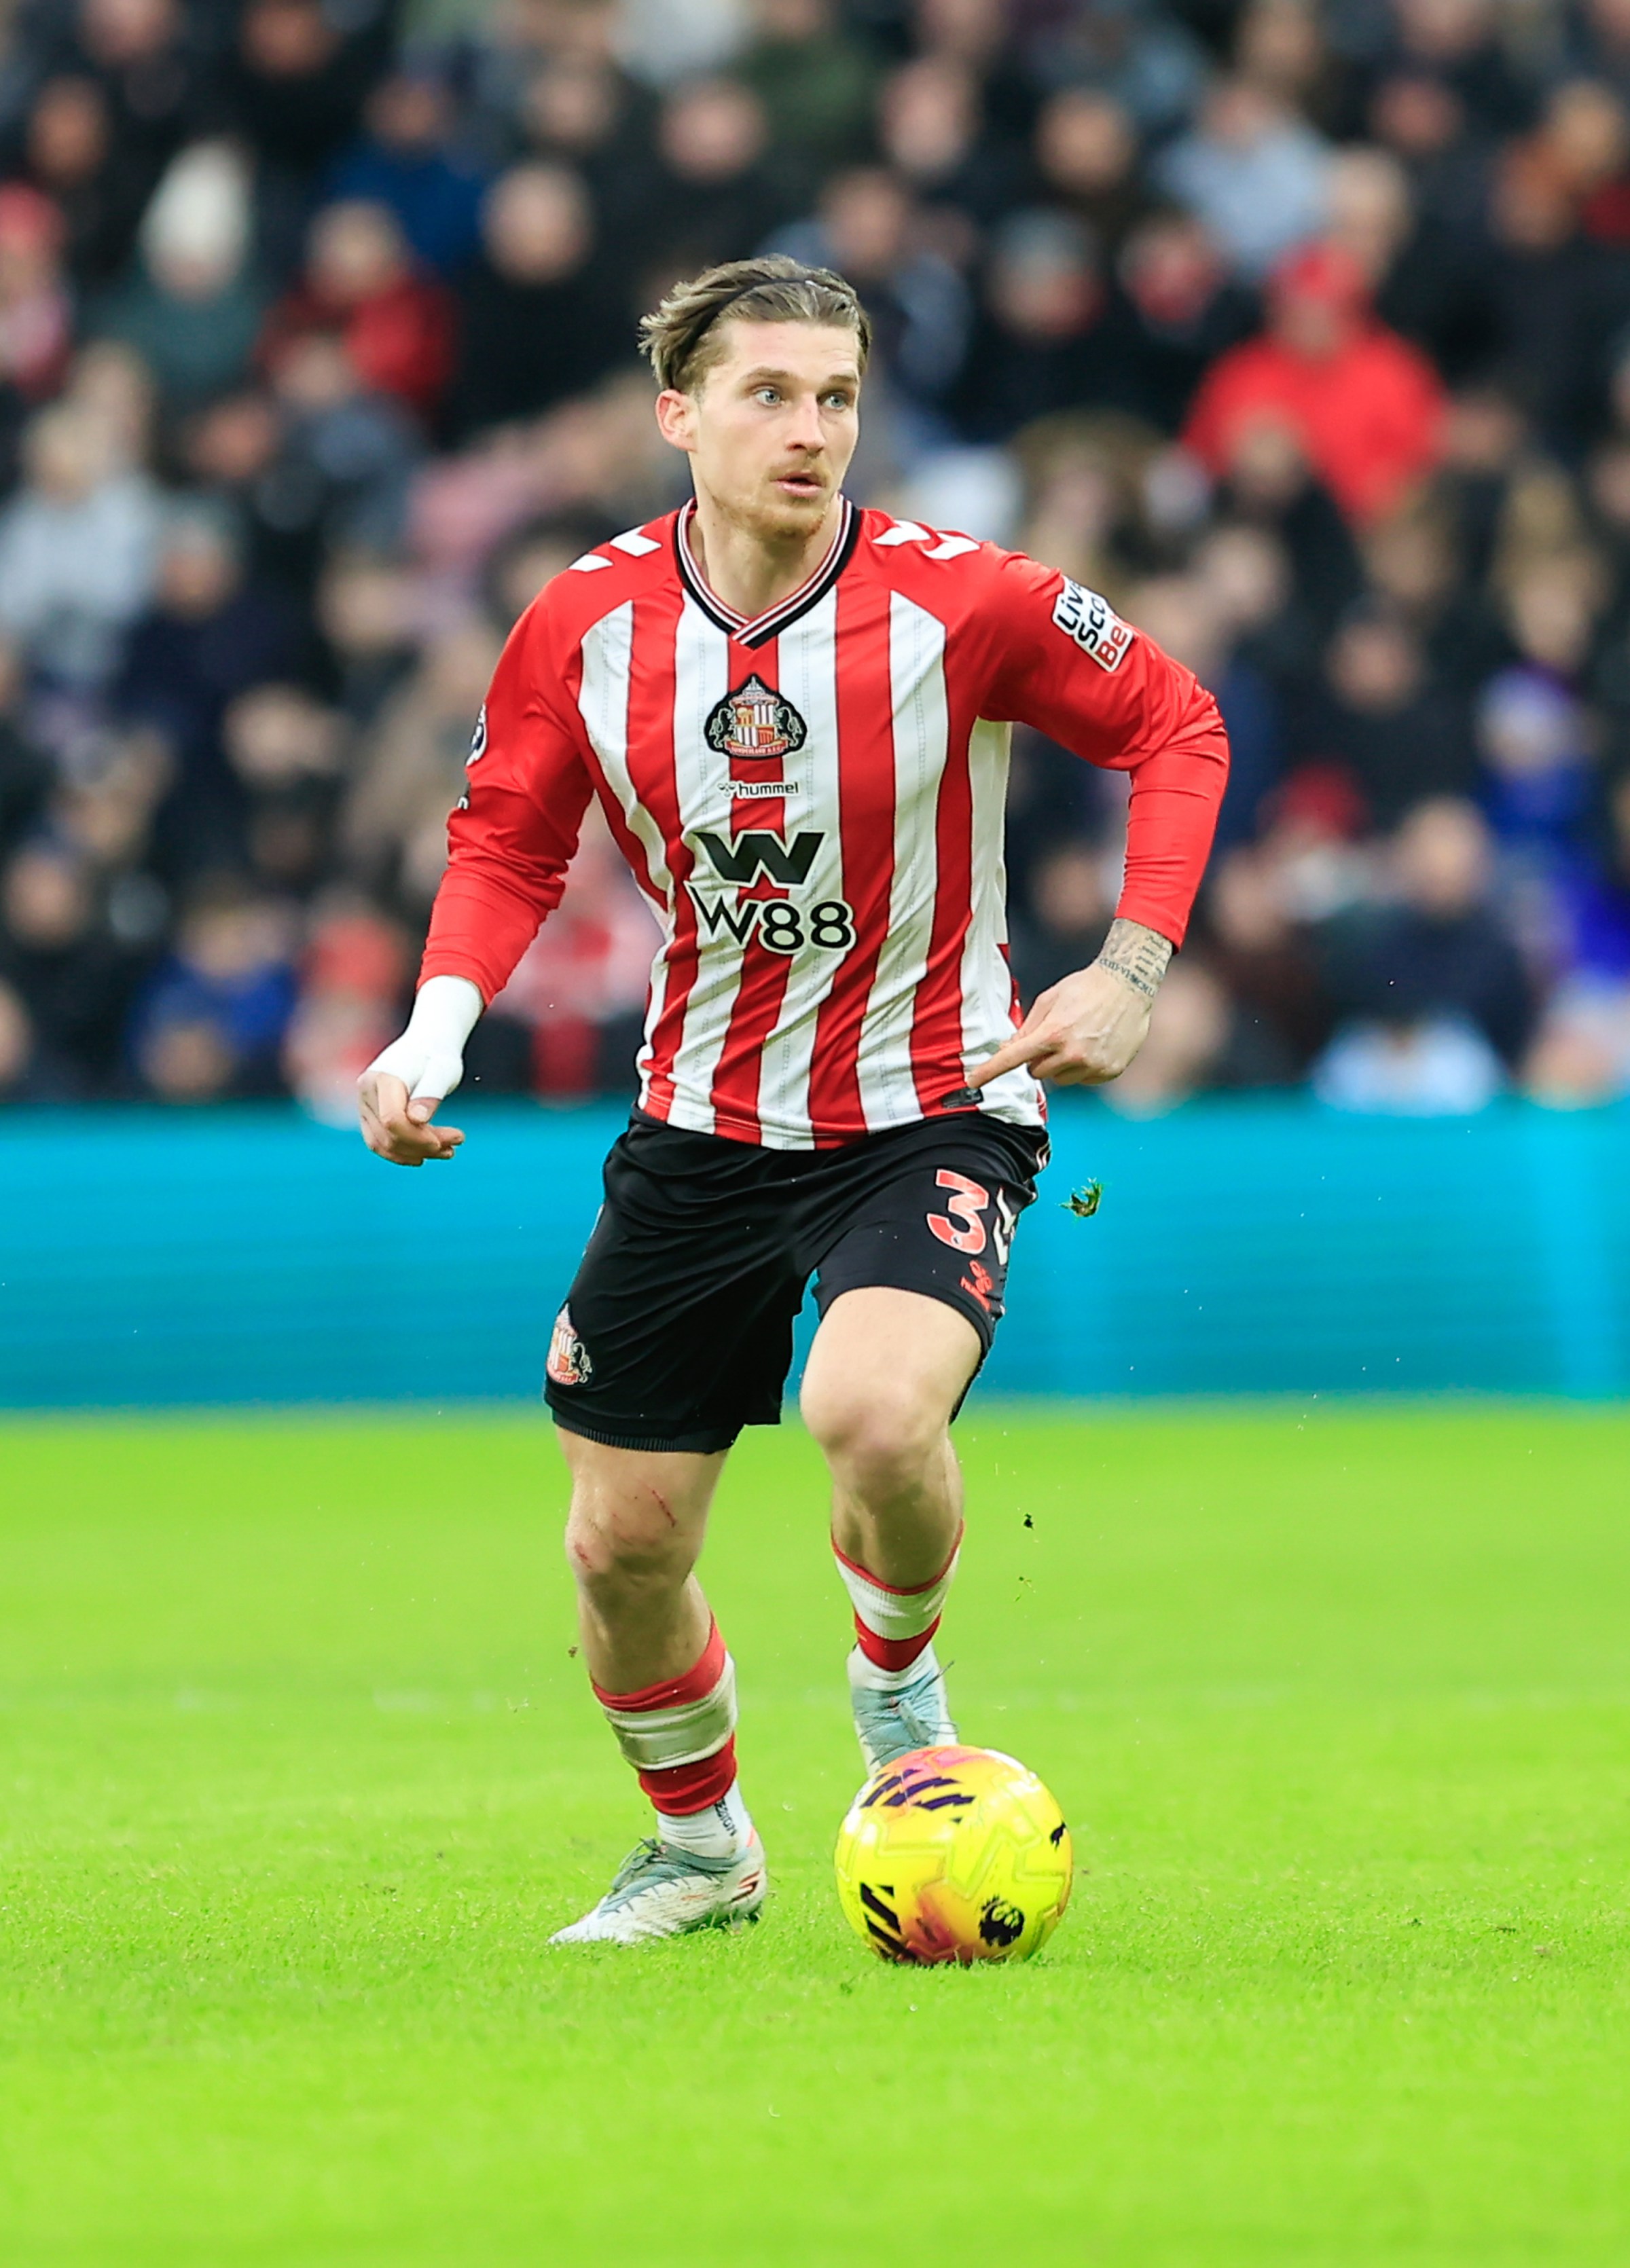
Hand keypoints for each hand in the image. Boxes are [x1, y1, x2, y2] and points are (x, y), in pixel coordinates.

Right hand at [356, 975, 481, 1165]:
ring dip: (417, 1153)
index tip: (452, 1138)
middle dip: (425, 1146)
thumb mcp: (443, 1072)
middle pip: (389, 1135)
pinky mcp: (369, 1114)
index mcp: (383, 1078)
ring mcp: (364, 1104)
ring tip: (449, 1150)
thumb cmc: (438, 1055)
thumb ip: (429, 1095)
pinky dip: (404, 1152)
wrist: (427, 1043)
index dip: (419, 1137)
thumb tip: (417, 1120)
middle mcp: (366, 1091)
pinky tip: (428, 1153)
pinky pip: (380, 1142)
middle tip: (458, 1141)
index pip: (393, 1120)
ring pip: (383, 1143)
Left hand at [970, 962, 1154, 1091]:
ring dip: (1059, 1065)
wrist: (1129, 984)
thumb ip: (1027, 1028)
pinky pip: (1082, 1079)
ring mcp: (1092, 1065)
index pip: (1013, 1059)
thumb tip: (1007, 1049)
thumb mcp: (1049, 1000)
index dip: (990, 1070)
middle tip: (1052, 1038)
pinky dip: (1081, 1067)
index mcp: (1052, 1033)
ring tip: (1076, 1038)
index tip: (973, 1081)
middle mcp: (1072, 1054)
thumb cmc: (1085, 987)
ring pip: (1059, 1079)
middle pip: (1036, 1073)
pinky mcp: (1108, 1071)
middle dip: (1037, 1059)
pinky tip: (1092, 1044)